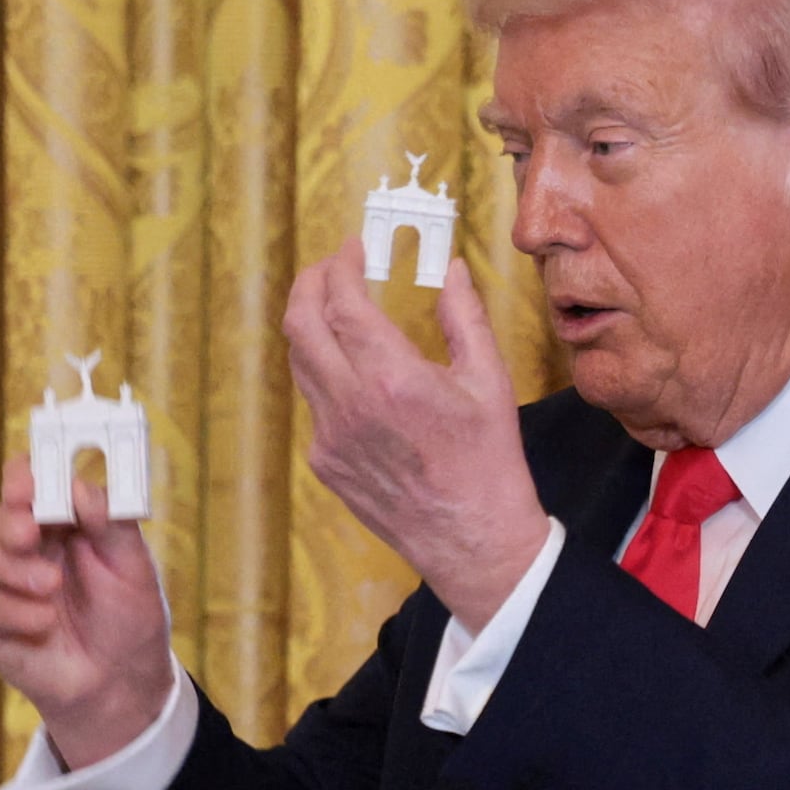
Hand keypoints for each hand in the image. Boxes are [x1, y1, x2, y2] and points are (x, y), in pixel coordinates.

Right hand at [0, 458, 174, 769]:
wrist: (122, 685)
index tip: (28, 482)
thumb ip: (112, 525)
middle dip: (12, 521)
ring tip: (52, 589)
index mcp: (63, 524)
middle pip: (2, 516)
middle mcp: (29, 548)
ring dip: (16, 570)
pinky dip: (13, 611)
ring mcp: (5, 584)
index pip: (32, 484)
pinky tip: (44, 624)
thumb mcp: (135, 569)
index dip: (25, 476)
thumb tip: (81, 487)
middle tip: (31, 534)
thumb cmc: (129, 620)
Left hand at [283, 242, 550, 629]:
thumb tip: (453, 270)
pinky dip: (325, 375)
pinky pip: (313, 404)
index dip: (341, 267)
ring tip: (337, 313)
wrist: (472, 540)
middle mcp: (351, 405)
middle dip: (310, 284)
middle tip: (330, 269)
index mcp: (392, 379)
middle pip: (300, 324)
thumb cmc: (488, 464)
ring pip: (300, 363)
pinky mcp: (325, 463)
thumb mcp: (489, 382)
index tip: (352, 250)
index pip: (343, 302)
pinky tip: (354, 375)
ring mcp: (331, 437)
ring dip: (312, 327)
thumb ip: (464, 317)